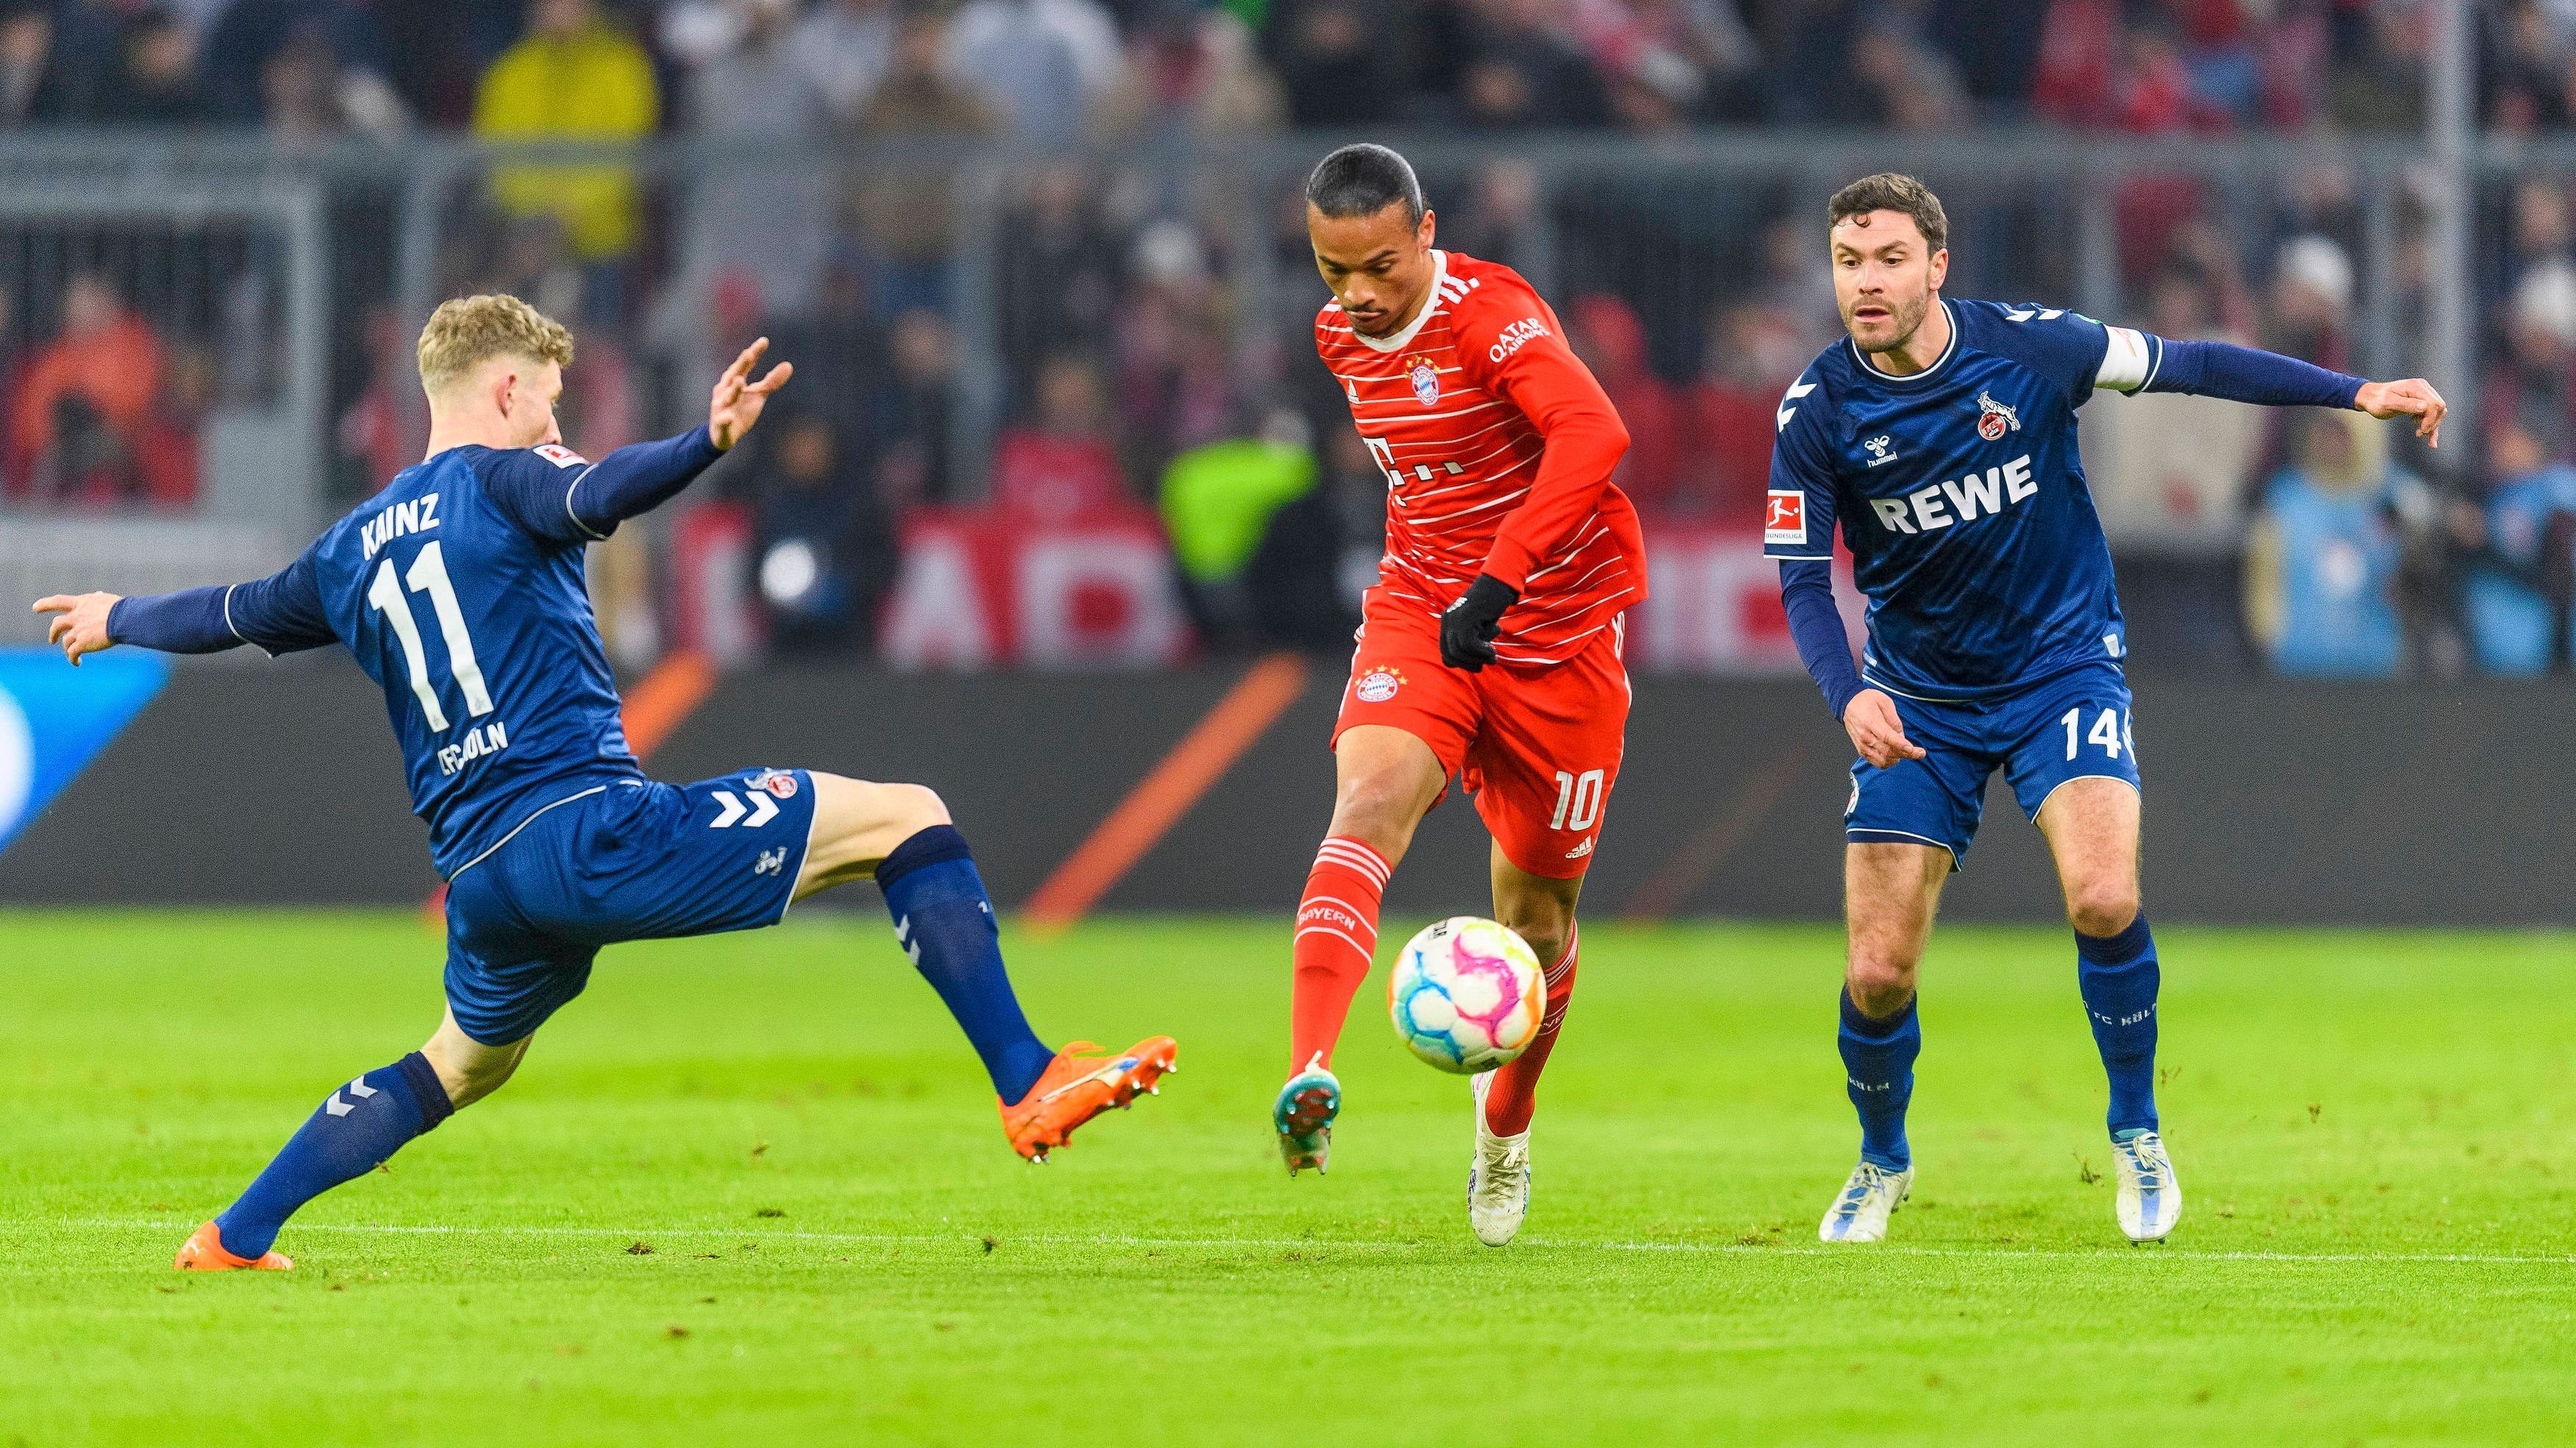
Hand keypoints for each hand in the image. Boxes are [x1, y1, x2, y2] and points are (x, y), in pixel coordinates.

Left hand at [33, 591, 120, 666]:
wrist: (124, 619)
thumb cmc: (122, 608)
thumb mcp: (106, 600)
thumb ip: (98, 598)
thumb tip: (98, 594)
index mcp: (81, 604)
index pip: (58, 602)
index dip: (45, 604)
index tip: (35, 608)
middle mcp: (76, 617)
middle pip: (57, 624)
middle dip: (53, 633)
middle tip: (52, 640)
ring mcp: (78, 630)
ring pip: (66, 642)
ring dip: (68, 649)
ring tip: (72, 656)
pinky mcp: (82, 643)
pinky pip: (72, 653)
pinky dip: (73, 659)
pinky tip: (77, 663)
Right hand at [707, 337, 793, 451]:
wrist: (724, 435)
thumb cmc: (741, 409)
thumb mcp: (758, 395)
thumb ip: (771, 381)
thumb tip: (789, 365)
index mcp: (735, 381)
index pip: (745, 365)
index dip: (754, 353)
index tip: (764, 341)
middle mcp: (725, 390)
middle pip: (733, 375)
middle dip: (740, 365)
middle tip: (749, 353)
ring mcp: (721, 406)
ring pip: (727, 396)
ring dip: (733, 389)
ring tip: (740, 380)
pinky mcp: (720, 423)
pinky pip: (722, 421)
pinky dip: (725, 418)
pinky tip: (729, 417)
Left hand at [1439, 574, 1516, 671]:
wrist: (1499, 583)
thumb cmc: (1492, 605)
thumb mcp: (1478, 625)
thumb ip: (1471, 640)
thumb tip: (1471, 665)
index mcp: (1447, 622)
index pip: (1445, 652)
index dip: (1460, 663)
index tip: (1477, 665)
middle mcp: (1447, 620)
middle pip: (1449, 654)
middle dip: (1468, 664)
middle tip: (1485, 664)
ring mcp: (1455, 618)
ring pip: (1458, 651)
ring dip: (1476, 659)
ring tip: (1492, 658)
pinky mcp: (1466, 617)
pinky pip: (1469, 644)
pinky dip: (1482, 652)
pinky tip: (1492, 651)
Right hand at [1843, 688, 1925, 768]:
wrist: (1848, 703)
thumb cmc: (1866, 700)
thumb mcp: (1884, 702)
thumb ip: (1894, 720)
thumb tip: (1901, 735)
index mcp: (1870, 722)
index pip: (1887, 738)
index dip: (1901, 745)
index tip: (1913, 749)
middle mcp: (1865, 737)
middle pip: (1888, 752)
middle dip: (1906, 754)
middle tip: (1919, 753)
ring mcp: (1862, 745)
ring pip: (1883, 761)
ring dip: (1897, 759)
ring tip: (1906, 753)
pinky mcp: (1862, 750)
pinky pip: (1877, 762)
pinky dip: (1888, 762)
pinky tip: (1895, 756)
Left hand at [2354, 378, 2446, 448]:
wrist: (2370, 397)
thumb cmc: (2376, 401)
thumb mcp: (2388, 404)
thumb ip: (2406, 405)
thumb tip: (2425, 407)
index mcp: (2416, 387)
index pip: (2434, 404)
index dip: (2430, 419)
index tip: (2420, 431)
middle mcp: (2422, 387)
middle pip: (2439, 407)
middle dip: (2432, 423)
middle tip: (2419, 433)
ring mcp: (2423, 393)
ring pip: (2438, 411)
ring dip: (2432, 425)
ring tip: (2419, 434)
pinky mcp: (2422, 399)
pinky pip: (2432, 413)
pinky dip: (2432, 425)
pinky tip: (2430, 440)